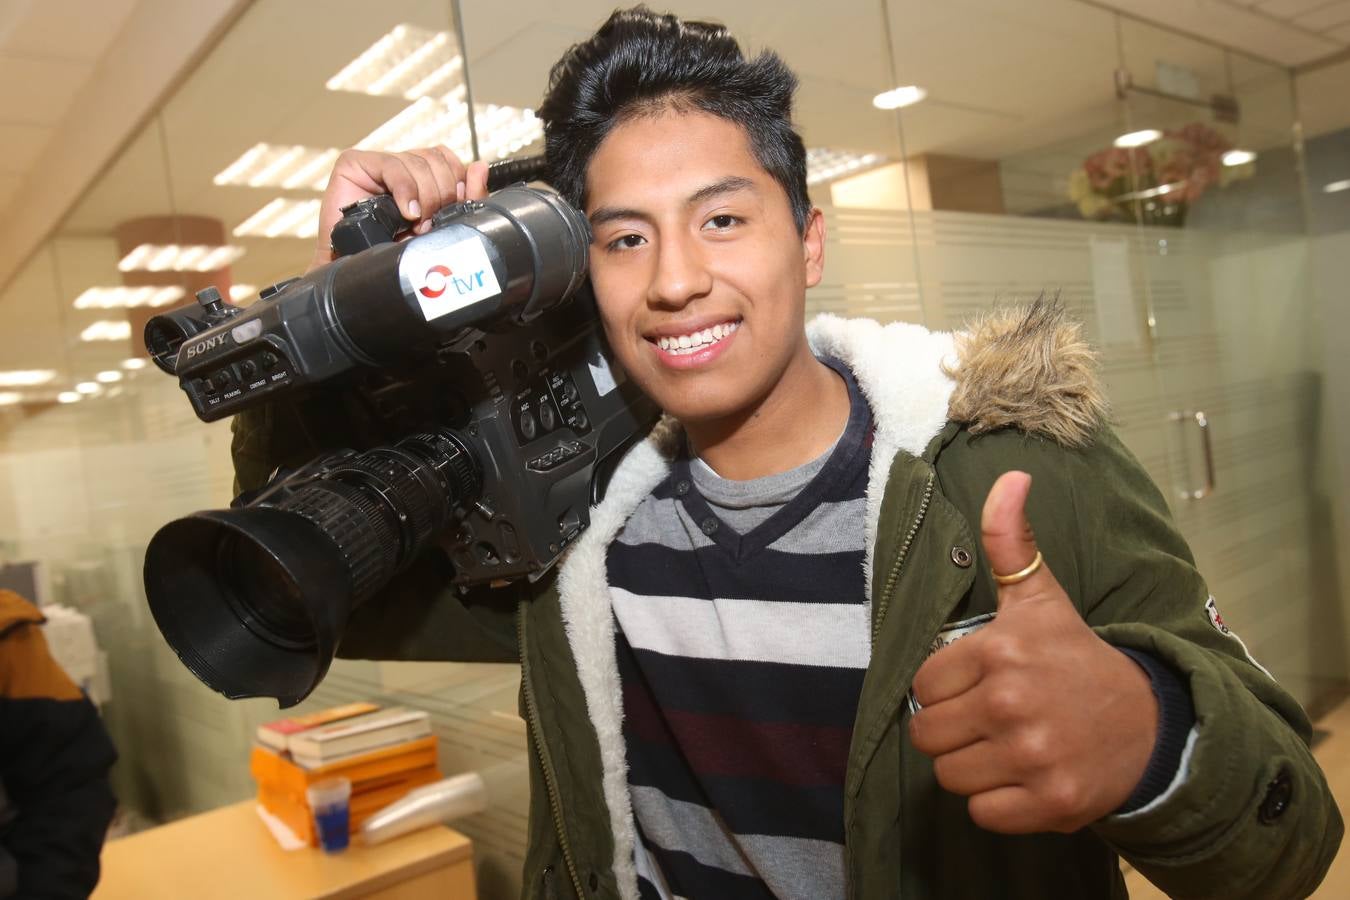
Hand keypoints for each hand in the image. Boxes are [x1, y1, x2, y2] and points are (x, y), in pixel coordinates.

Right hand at [307, 147, 489, 271]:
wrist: (358, 271)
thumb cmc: (395, 253)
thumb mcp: (440, 228)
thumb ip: (466, 199)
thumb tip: (480, 166)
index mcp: (421, 177)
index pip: (450, 160)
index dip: (457, 183)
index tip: (452, 211)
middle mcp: (401, 167)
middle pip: (437, 159)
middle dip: (441, 194)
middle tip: (430, 224)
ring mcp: (378, 163)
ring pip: (418, 161)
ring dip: (423, 197)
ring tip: (414, 223)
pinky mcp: (355, 164)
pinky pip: (392, 166)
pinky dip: (405, 190)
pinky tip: (406, 212)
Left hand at [908, 471, 1157, 832]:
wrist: (1147, 724)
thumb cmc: (1077, 659)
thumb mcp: (1040, 598)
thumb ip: (1009, 542)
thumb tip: (1011, 477)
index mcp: (1000, 652)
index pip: (922, 685)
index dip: (946, 687)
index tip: (980, 683)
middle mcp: (1013, 703)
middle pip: (927, 735)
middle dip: (951, 730)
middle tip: (989, 720)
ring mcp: (1032, 756)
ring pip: (949, 777)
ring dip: (971, 767)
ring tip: (1007, 747)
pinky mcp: (1050, 803)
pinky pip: (982, 813)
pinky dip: (997, 803)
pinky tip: (1024, 777)